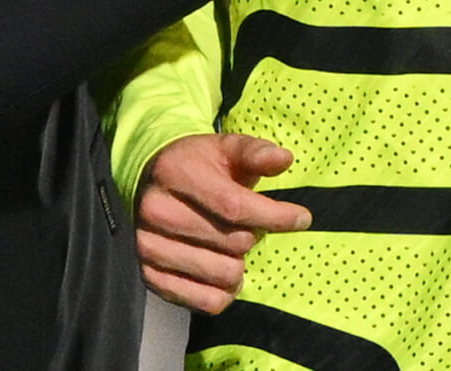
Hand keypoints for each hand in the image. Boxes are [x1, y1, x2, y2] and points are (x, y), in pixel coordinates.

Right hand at [134, 133, 310, 312]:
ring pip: (224, 275)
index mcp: (175, 173)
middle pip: (235, 243)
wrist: (147, 181)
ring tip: (231, 248)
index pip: (235, 206)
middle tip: (245, 225)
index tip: (302, 218)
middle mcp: (157, 212)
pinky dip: (224, 292)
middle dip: (253, 235)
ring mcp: (150, 247)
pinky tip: (221, 269)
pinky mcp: (150, 277)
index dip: (275, 216)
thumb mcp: (225, 148)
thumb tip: (284, 159)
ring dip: (239, 265)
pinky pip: (207, 301)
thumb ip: (255, 152)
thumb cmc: (196, 164)